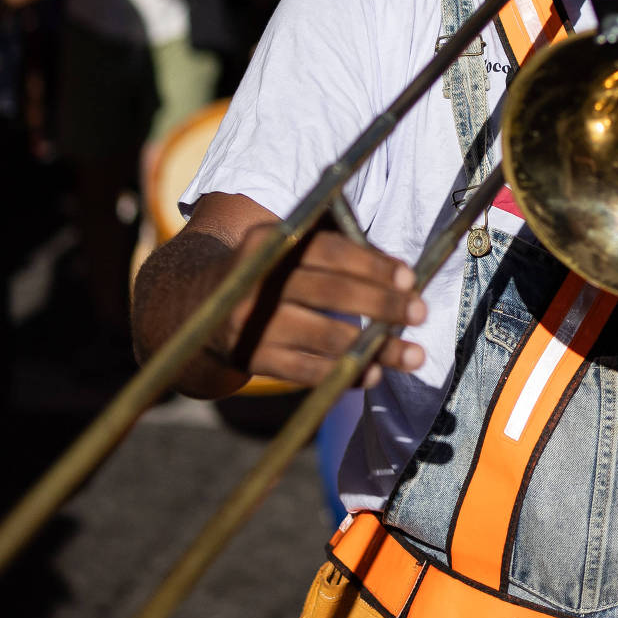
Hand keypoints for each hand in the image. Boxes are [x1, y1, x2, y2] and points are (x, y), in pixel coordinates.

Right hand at [217, 230, 430, 387]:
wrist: (197, 310)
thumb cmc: (269, 273)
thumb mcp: (286, 246)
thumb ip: (335, 246)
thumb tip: (399, 273)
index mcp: (269, 242)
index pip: (327, 249)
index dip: (370, 263)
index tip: (408, 278)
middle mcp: (258, 282)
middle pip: (330, 292)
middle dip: (381, 303)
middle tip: (420, 313)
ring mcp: (252, 324)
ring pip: (324, 336)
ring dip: (374, 348)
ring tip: (414, 355)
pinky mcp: (252, 359)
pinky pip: (306, 371)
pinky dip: (343, 374)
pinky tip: (373, 374)